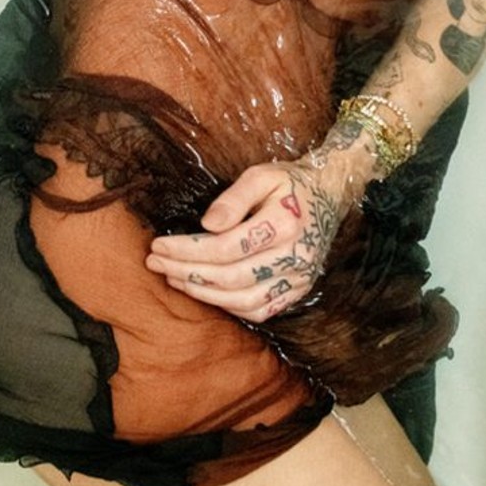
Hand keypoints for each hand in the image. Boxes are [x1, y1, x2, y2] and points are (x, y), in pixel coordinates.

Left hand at [144, 157, 354, 321]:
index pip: (226, 247)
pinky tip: (205, 292)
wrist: (330, 196)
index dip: (188, 250)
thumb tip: (206, 225)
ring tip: (173, 278)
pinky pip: (259, 311)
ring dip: (202, 293)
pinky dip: (228, 307)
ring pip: (243, 300)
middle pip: (229, 277)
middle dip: (186, 272)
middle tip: (155, 264)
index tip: (159, 245)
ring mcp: (298, 279)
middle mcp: (294, 257)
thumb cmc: (290, 182)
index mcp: (285, 223)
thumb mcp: (261, 175)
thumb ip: (233, 198)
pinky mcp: (296, 291)